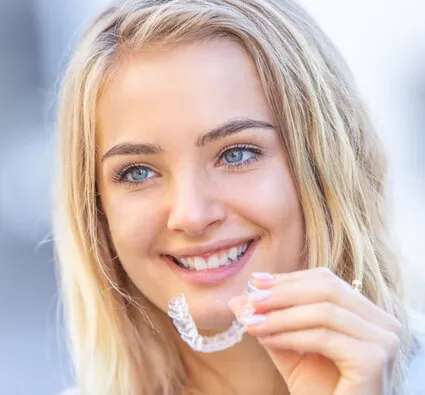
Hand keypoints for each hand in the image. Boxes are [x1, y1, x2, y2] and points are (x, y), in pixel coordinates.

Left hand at [228, 268, 401, 394]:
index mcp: (367, 314)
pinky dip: (290, 336)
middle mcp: (383, 323)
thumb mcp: (292, 352)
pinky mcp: (374, 360)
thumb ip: (271, 323)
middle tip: (251, 300)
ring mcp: (383, 340)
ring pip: (324, 311)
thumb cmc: (322, 393)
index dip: (289, 279)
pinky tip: (267, 339)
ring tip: (251, 322)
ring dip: (281, 315)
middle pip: (327, 288)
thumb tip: (238, 301)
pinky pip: (323, 337)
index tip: (256, 282)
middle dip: (283, 292)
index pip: (326, 281)